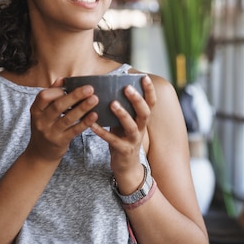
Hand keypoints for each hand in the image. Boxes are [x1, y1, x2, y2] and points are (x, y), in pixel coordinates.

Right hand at [25, 79, 99, 163]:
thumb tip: (62, 79)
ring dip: (82, 108)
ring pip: (67, 118)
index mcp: (36, 110)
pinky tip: (94, 116)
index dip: (58, 90)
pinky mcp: (60, 142)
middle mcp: (41, 121)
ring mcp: (50, 132)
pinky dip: (84, 123)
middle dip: (75, 96)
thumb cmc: (45, 127)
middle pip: (58, 106)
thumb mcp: (42, 112)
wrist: (40, 154)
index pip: (44, 96)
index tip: (70, 86)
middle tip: (90, 88)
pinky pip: (74, 131)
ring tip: (95, 99)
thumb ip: (52, 95)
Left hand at [90, 75, 155, 190]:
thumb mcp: (127, 122)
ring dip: (122, 114)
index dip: (149, 90)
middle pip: (144, 113)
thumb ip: (124, 108)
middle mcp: (141, 129)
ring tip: (113, 103)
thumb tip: (111, 86)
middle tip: (127, 88)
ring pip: (131, 126)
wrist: (126, 166)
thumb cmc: (124, 138)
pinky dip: (102, 131)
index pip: (150, 103)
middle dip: (137, 100)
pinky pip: (112, 140)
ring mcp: (133, 140)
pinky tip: (92, 124)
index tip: (144, 77)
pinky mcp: (122, 150)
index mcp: (142, 120)